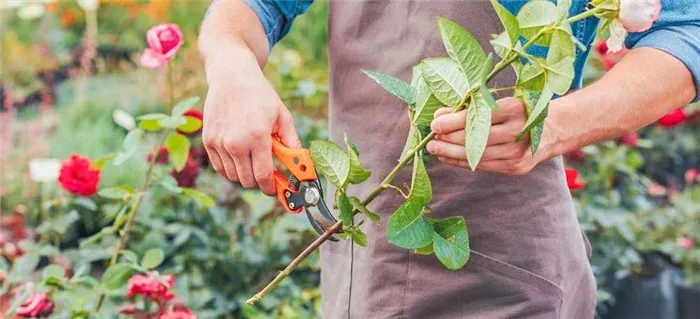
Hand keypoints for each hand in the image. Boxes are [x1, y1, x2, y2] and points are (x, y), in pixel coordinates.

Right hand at [202, 46, 299, 194]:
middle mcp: (236, 143)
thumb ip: (291, 142)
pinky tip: (240, 157)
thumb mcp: (282, 116)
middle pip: (247, 181)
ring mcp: (219, 143)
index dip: (271, 188)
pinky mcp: (208, 141)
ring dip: (245, 174)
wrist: (232, 77)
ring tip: (253, 159)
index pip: (263, 177)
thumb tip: (300, 164)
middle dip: (260, 182)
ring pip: (233, 176)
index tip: (276, 189)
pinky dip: (230, 168)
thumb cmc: (261, 96)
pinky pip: (220, 167)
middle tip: (267, 174)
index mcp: (257, 137)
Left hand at [426, 97, 549, 174]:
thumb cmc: (520, 111)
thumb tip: (440, 115)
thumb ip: (471, 108)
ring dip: (451, 154)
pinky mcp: (515, 168)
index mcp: (515, 109)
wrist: (554, 129)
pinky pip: (482, 166)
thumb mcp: (500, 102)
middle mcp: (518, 132)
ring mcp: (518, 153)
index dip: (453, 122)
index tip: (435, 123)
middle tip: (430, 140)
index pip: (478, 117)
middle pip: (476, 138)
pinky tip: (448, 158)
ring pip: (477, 155)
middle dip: (448, 140)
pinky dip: (462, 162)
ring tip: (434, 150)